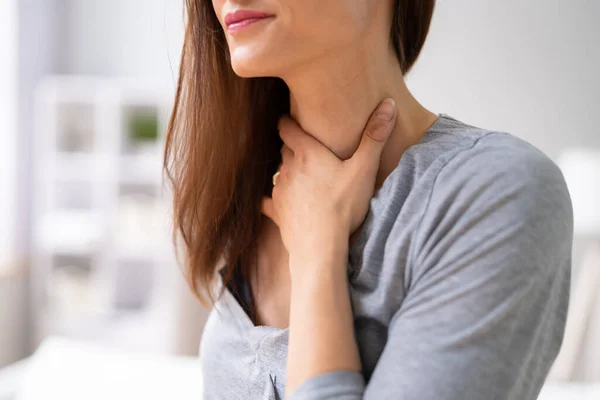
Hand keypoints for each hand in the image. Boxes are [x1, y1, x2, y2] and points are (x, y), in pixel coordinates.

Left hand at [261, 98, 396, 258]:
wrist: (320, 246)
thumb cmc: (343, 206)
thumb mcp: (364, 169)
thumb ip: (374, 137)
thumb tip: (388, 104)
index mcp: (306, 154)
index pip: (288, 128)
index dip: (288, 121)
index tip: (289, 116)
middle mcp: (288, 169)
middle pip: (285, 150)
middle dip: (292, 146)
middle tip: (305, 145)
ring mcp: (280, 191)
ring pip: (279, 174)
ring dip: (288, 172)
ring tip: (301, 175)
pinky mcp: (277, 212)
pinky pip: (269, 201)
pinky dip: (273, 200)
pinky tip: (275, 203)